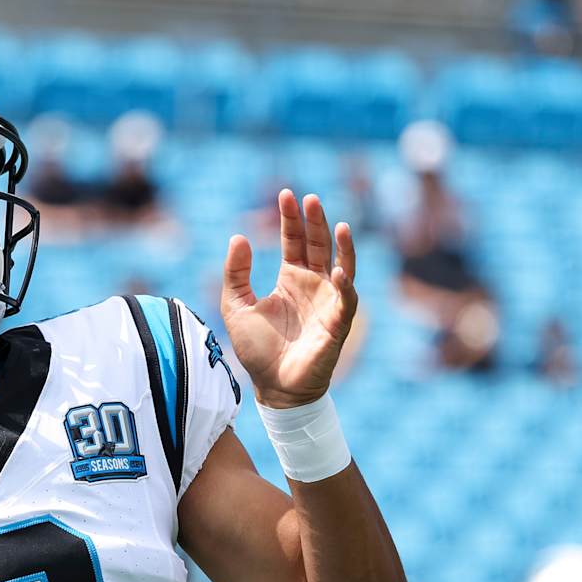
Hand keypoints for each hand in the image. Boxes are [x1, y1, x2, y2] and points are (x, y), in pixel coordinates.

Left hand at [219, 190, 357, 407]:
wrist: (273, 387)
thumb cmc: (257, 350)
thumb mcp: (236, 306)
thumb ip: (235, 273)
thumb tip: (238, 237)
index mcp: (290, 278)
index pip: (294, 240)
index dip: (291, 218)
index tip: (285, 194)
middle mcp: (313, 285)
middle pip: (319, 245)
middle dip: (315, 221)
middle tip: (309, 198)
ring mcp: (328, 302)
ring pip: (342, 265)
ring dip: (343, 246)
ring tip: (339, 224)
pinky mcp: (337, 323)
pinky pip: (346, 300)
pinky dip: (345, 286)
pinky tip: (338, 271)